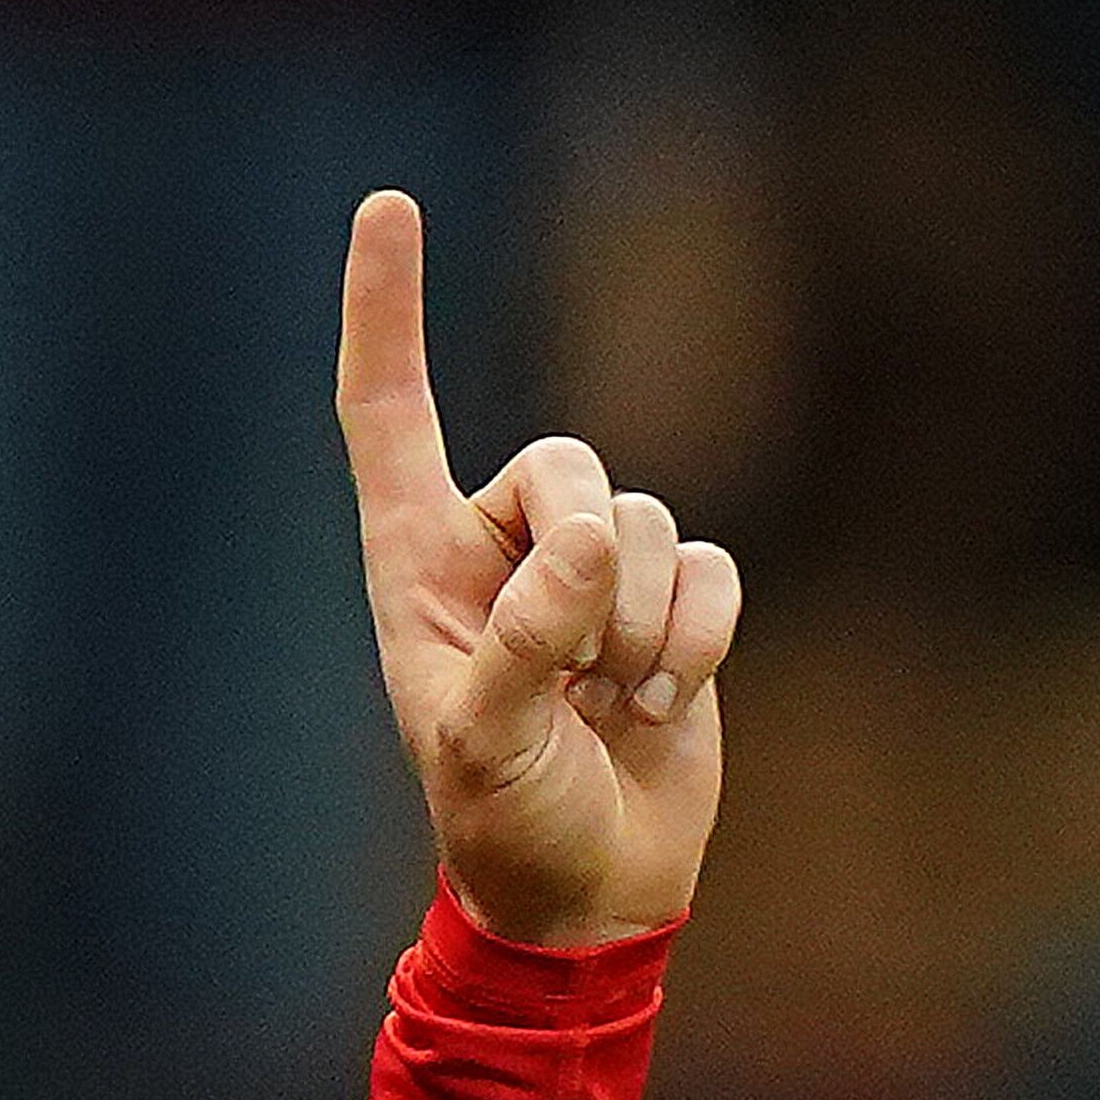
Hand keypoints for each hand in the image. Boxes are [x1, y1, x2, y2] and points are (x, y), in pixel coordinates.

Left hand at [335, 189, 739, 947]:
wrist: (590, 894)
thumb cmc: (506, 824)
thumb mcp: (485, 746)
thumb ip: (524, 643)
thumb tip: (585, 544)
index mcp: (416, 564)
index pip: (389, 413)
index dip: (388, 310)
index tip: (390, 204)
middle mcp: (499, 548)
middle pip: (566, 465)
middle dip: (590, 562)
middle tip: (577, 672)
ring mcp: (589, 574)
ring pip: (644, 521)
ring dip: (642, 625)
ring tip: (609, 707)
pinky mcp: (670, 604)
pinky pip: (711, 568)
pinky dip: (698, 638)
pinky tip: (658, 708)